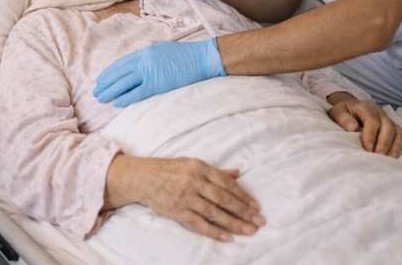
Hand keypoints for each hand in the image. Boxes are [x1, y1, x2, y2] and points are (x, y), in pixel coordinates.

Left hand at [93, 39, 225, 106]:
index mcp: (144, 51)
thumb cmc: (185, 54)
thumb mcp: (162, 49)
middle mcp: (143, 61)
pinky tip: (116, 103)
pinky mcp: (157, 85)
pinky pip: (136, 94)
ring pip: (123, 84)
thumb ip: (148, 56)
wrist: (201, 58)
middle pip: (118, 74)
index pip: (121, 64)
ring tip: (101, 99)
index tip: (101, 79)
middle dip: (105, 83)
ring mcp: (149, 73)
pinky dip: (125, 98)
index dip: (109, 73)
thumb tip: (138, 64)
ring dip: (110, 92)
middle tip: (96, 92)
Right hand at [105, 155, 265, 241]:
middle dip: (244, 211)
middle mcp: (194, 181)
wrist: (142, 178)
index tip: (256, 206)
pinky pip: (199, 223)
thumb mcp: (192, 164)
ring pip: (214, 212)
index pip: (227, 183)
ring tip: (249, 230)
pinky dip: (214, 231)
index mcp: (200, 167)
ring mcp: (185, 197)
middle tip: (259, 221)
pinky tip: (228, 237)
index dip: (243, 195)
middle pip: (224, 198)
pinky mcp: (177, 210)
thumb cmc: (169, 170)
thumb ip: (216, 171)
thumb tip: (238, 173)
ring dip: (234, 223)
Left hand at [326, 92, 401, 156]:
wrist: (349, 107)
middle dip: (384, 143)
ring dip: (395, 146)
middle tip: (378, 157)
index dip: (370, 135)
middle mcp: (380, 113)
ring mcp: (389, 120)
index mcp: (366, 108)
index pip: (372, 120)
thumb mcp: (337, 112)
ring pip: (398, 132)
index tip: (367, 149)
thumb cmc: (343, 112)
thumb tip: (353, 127)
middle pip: (388, 127)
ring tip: (389, 160)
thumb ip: (342, 118)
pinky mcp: (394, 127)